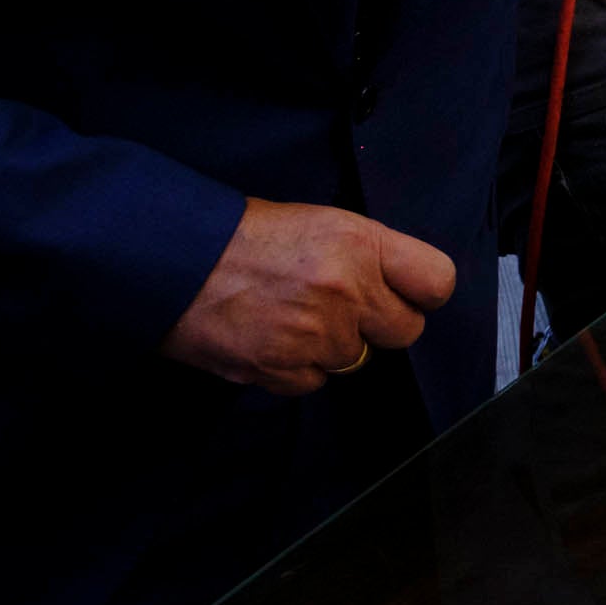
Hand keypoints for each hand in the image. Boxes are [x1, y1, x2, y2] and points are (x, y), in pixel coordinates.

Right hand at [160, 199, 455, 395]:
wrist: (167, 257)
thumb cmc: (239, 234)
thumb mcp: (318, 222)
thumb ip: (366, 255)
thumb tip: (396, 287)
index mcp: (361, 243)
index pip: (438, 282)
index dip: (422, 292)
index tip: (406, 293)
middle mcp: (347, 289)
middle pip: (405, 330)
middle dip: (379, 324)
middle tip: (343, 308)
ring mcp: (315, 333)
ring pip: (356, 359)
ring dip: (332, 346)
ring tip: (291, 315)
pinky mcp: (281, 367)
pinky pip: (315, 382)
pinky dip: (297, 368)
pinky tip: (271, 337)